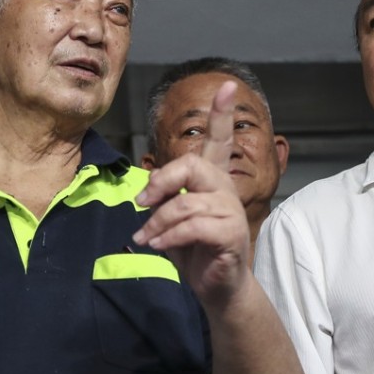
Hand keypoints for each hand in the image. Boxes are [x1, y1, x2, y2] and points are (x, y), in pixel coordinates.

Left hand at [133, 80, 251, 306]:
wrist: (214, 287)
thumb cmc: (193, 251)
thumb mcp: (170, 219)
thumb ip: (163, 198)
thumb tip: (147, 189)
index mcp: (212, 181)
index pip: (220, 141)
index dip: (222, 114)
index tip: (228, 86)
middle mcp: (225, 189)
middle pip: (192, 165)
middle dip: (161, 182)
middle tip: (142, 203)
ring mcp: (231, 211)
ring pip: (186, 202)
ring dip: (157, 222)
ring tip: (146, 237)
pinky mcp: (231, 234)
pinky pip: (194, 226)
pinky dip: (170, 236)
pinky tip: (159, 246)